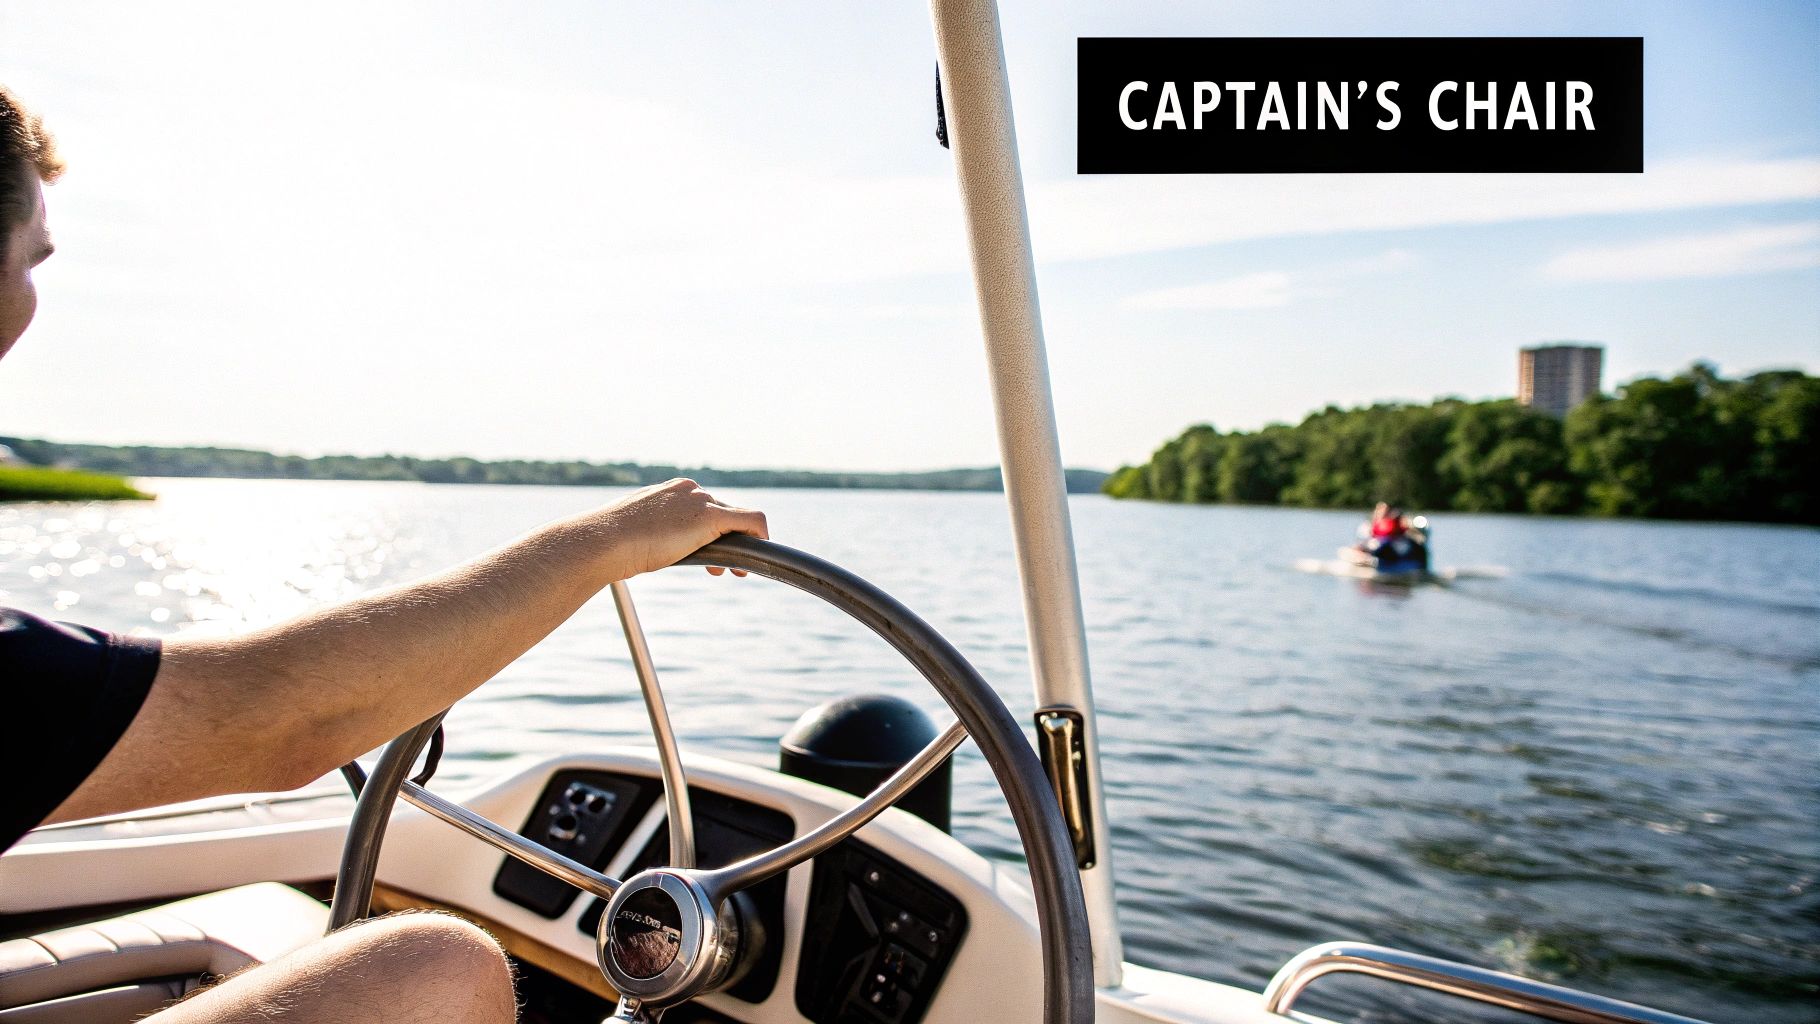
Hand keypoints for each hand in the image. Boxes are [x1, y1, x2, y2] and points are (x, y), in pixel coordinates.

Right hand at [595, 478, 767, 579]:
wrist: (606, 540)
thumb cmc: (610, 541)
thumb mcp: (632, 532)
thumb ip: (647, 532)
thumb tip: (642, 546)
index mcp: (671, 491)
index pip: (702, 508)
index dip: (708, 534)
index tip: (702, 556)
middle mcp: (689, 490)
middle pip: (722, 514)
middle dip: (724, 543)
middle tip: (718, 570)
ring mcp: (700, 501)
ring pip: (738, 519)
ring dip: (738, 546)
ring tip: (732, 572)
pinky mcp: (710, 517)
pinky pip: (752, 520)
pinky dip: (760, 534)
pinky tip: (758, 555)